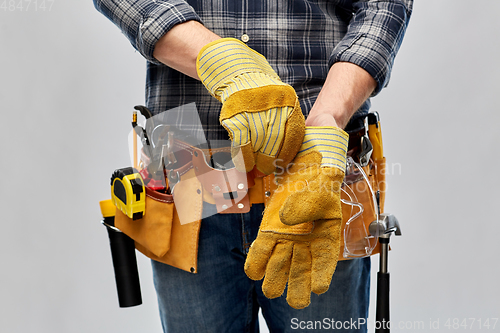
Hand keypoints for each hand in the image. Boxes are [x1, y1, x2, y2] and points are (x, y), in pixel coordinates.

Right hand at [196, 38, 304, 173]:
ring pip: (258, 143)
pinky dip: (243, 155)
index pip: (293, 134)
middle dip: (270, 159)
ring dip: (256, 159)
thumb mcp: (279, 103)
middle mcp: (273, 103)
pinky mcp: (235, 114)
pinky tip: (245, 161)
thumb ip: (283, 125)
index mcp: (289, 101)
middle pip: (275, 140)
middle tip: (267, 169)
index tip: (282, 164)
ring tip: (255, 166)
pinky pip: (241, 142)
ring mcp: (253, 108)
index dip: (287, 154)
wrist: (238, 74)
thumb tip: (282, 157)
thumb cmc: (260, 95)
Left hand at [244, 127, 348, 308]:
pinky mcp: (268, 232)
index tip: (317, 287)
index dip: (321, 277)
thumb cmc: (318, 177)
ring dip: (274, 279)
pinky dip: (257, 263)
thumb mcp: (320, 187)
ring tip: (271, 285)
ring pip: (279, 269)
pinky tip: (255, 269)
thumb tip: (285, 219)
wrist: (303, 161)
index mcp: (325, 237)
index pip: (324, 264)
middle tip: (293, 296)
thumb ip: (305, 205)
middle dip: (295, 287)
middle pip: (300, 274)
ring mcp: (285, 239)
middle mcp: (305, 244)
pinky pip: (260, 254)